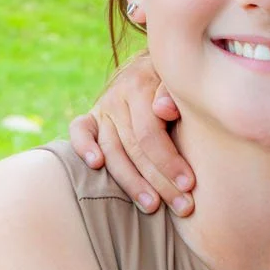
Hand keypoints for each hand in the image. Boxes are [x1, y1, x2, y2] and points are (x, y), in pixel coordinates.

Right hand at [69, 53, 193, 215]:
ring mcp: (102, 108)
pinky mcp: (91, 117)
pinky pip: (80, 131)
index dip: (169, 161)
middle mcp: (118, 98)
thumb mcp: (180, 81)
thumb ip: (173, 93)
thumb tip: (163, 110)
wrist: (153, 63)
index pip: (150, 133)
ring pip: (112, 150)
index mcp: (140, 87)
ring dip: (131, 182)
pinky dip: (83, 147)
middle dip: (160, 181)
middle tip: (183, 206)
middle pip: (134, 148)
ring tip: (151, 206)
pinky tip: (95, 166)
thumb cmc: (176, 81)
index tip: (189, 185)